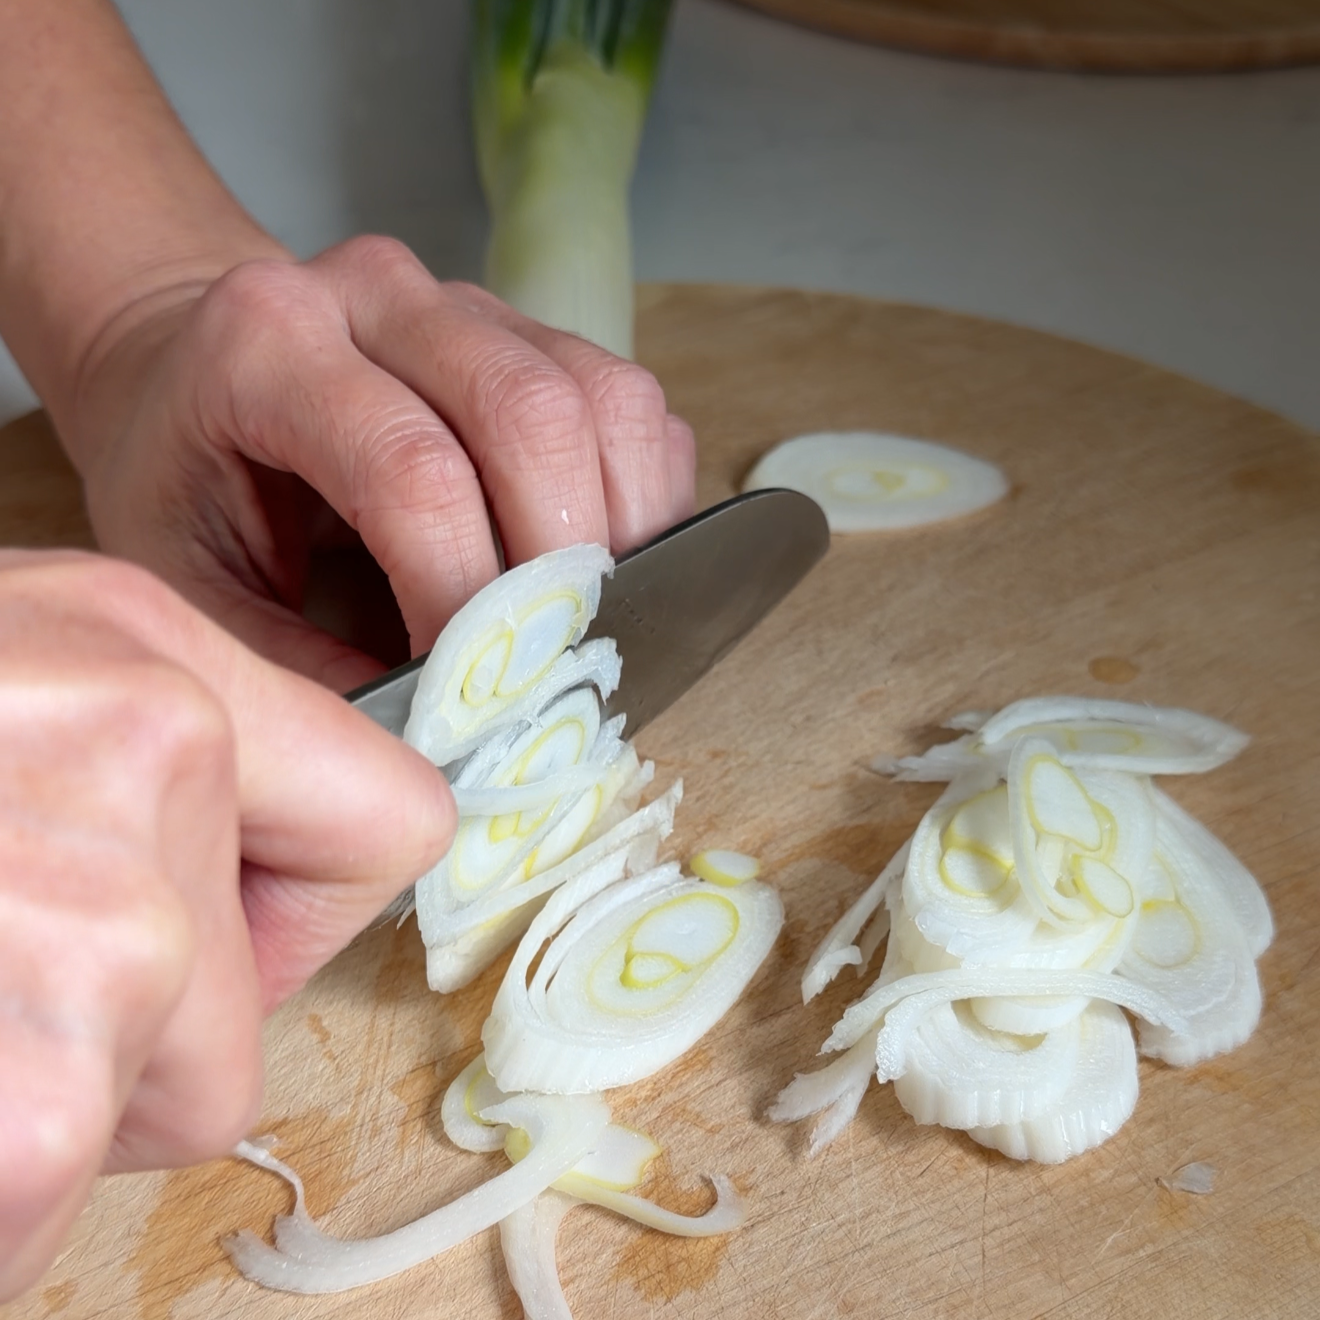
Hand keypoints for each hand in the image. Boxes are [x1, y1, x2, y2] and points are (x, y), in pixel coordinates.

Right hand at [0, 549, 454, 1301]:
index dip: (299, 907)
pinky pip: (48, 1194)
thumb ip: (131, 758)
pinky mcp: (40, 1096)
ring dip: (45, 1104)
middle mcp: (153, 754)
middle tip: (4, 981)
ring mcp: (107, 925)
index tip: (221, 932)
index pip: (389, 817)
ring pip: (165, 1102)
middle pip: (248, 994)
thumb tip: (217, 876)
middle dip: (137, 1035)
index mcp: (152, 655)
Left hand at [62, 239, 696, 690]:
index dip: (464, 597)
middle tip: (552, 664)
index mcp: (269, 344)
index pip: (412, 472)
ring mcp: (470, 302)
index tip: (472, 690)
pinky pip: (633, 404)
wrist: (189, 368)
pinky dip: (646, 496)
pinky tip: (610, 564)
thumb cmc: (182, 476)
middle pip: (532, 414)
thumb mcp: (188, 583)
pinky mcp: (533, 328)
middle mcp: (380, 294)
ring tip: (595, 622)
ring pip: (606, 399)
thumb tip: (429, 747)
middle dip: (565, 565)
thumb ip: (297, 667)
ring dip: (625, 529)